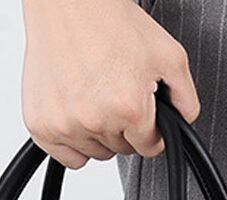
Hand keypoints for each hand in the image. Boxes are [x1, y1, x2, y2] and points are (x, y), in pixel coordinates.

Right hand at [20, 0, 199, 167]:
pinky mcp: (41, 126)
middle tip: (117, 93)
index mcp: (128, 107)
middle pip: (123, 150)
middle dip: (126, 128)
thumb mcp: (168, 54)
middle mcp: (95, 120)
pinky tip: (78, 111)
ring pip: (96, 153)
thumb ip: (185, 98)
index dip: (152, 129)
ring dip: (100, 134)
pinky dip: (74, 142)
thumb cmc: (111, 22)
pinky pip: (68, 157)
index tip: (144, 111)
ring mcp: (65, 125)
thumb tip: (184, 124)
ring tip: (96, 96)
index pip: (151, 147)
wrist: (67, 4)